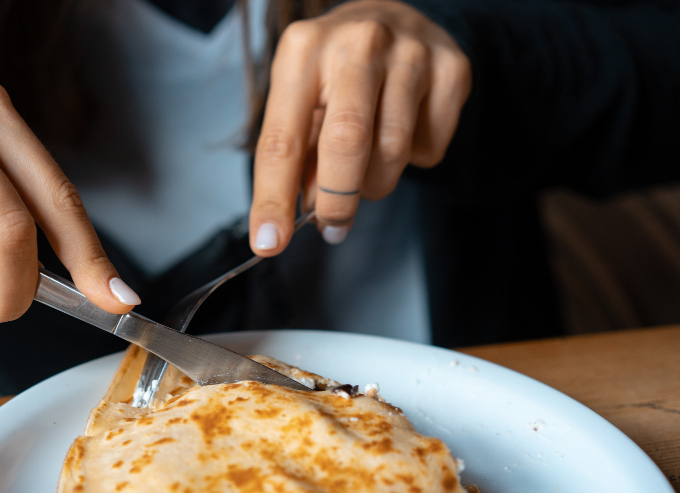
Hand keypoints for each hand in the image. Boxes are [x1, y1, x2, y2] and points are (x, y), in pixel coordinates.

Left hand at [248, 0, 470, 252]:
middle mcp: (357, 43)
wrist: (397, 19)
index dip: (274, 198)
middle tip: (332, 225)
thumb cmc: (335, 73)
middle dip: (336, 199)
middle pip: (345, 143)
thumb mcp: (301, 101)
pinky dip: (415, 160)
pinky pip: (430, 147)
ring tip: (365, 173)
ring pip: (392, 151)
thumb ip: (295, 157)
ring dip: (375, 183)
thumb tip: (289, 221)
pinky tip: (404, 133)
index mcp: (303, 51)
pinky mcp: (452, 69)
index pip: (282, 139)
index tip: (270, 242)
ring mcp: (410, 52)